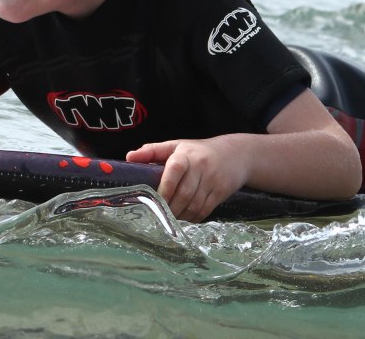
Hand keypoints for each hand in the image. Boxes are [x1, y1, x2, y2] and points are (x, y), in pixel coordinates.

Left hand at [126, 135, 248, 221]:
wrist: (235, 154)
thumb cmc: (198, 152)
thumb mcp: (176, 146)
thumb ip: (152, 151)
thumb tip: (129, 157)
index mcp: (186, 155)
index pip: (174, 171)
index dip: (164, 188)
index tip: (154, 200)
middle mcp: (200, 167)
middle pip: (184, 194)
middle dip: (170, 208)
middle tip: (159, 215)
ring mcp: (212, 181)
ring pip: (194, 205)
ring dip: (180, 215)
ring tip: (170, 217)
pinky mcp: (221, 193)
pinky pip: (205, 210)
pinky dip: (193, 218)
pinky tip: (185, 217)